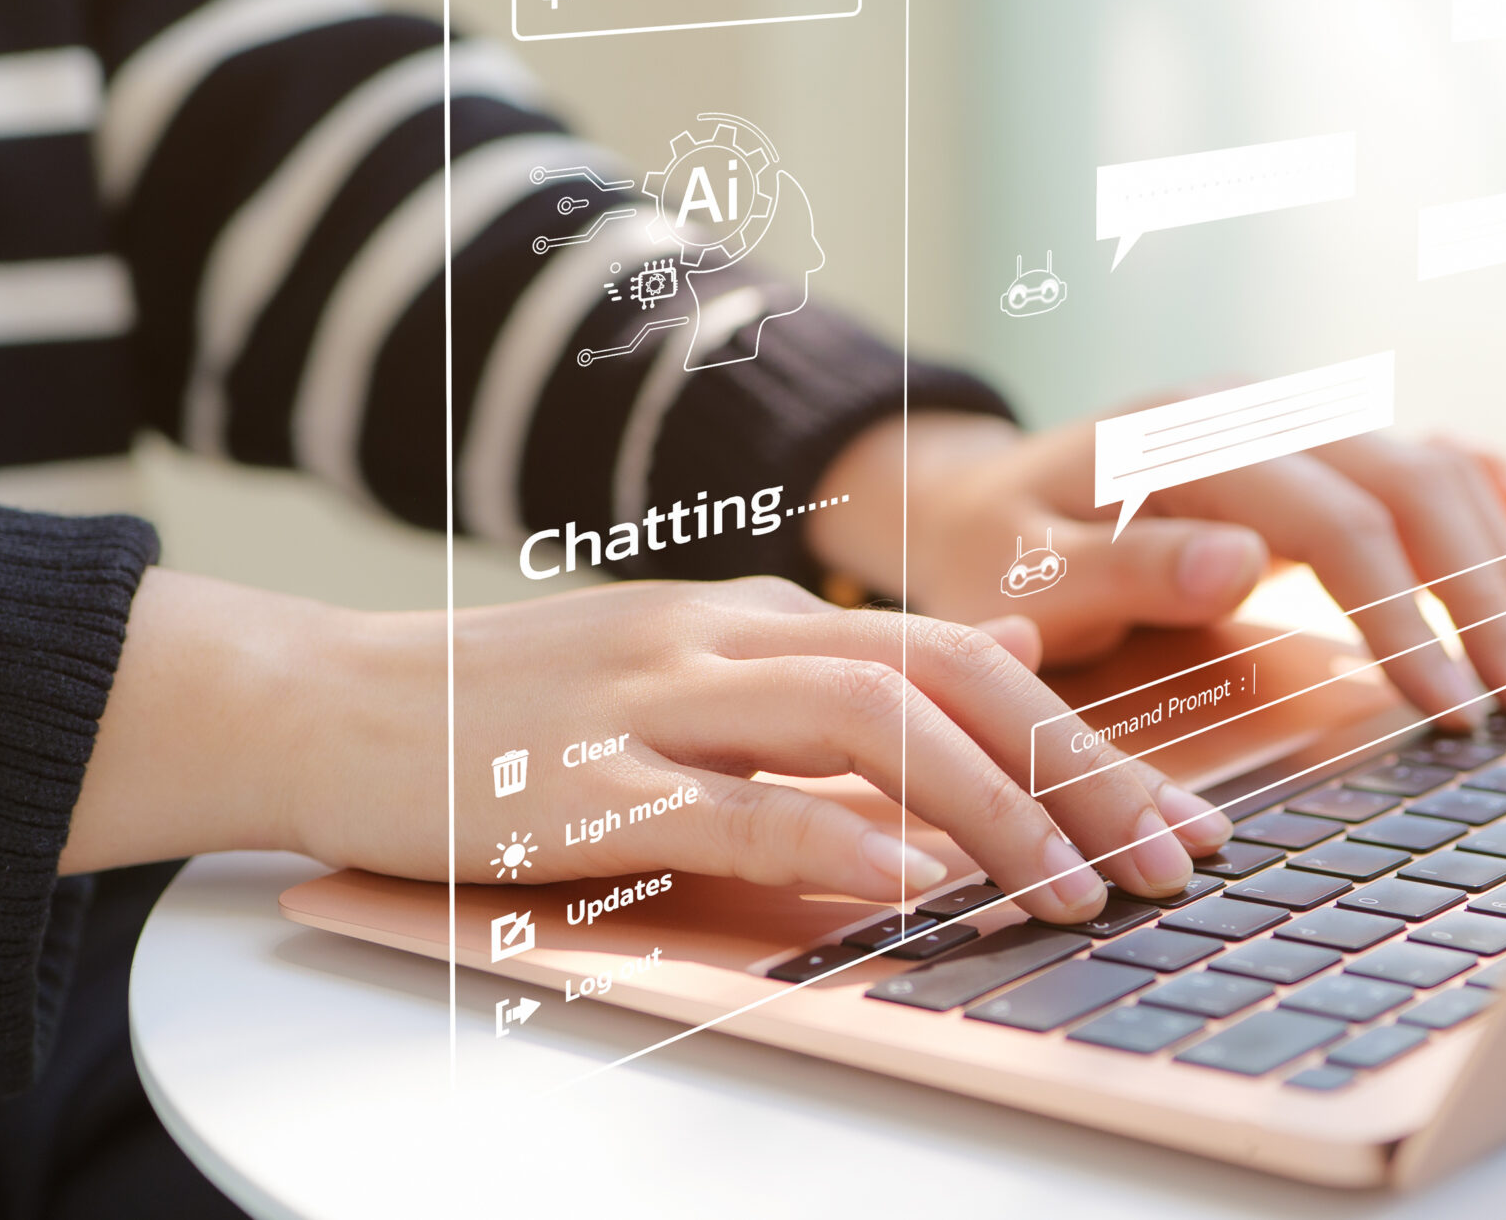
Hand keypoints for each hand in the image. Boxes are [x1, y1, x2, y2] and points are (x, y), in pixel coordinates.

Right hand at [64, 568, 1231, 920]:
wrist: (329, 701)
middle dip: (1076, 772)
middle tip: (1170, 861)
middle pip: (942, 678)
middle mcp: (723, 634)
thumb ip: (841, 665)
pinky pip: (725, 803)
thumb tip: (1010, 646)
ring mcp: (650, 698)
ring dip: (986, 811)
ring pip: (859, 725)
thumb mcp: (696, 661)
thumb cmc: (517, 709)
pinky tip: (901, 888)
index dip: (1084, 735)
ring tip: (1070, 892)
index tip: (1176, 818)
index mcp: (758, 614)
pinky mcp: (578, 778)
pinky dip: (824, 842)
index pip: (960, 654)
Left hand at [810, 410, 1505, 716]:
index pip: (1334, 519)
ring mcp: (1290, 417)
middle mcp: (1255, 409)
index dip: (1404, 614)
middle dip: (1486, 595)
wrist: (975, 498)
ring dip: (1501, 564)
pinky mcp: (1310, 443)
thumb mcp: (1021, 575)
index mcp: (1187, 437)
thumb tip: (1236, 564)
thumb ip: (1121, 570)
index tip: (1450, 710)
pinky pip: (1417, 449)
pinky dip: (1488, 482)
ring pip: (1431, 468)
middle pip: (1410, 483)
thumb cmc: (992, 554)